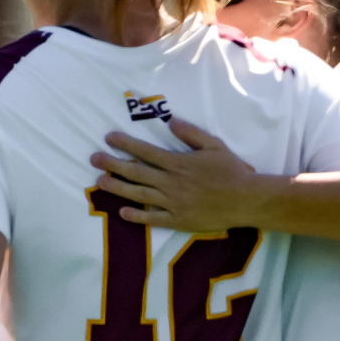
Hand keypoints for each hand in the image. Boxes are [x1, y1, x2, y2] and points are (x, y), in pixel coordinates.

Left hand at [89, 118, 263, 231]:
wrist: (246, 200)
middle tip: (93, 159)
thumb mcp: (214, 145)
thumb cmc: (232, 170)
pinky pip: (153, 218)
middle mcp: (171, 182)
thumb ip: (190, 133)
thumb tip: (171, 120)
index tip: (109, 138)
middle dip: (112, 164)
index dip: (125, 144)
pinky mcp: (178, 220)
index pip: (145, 151)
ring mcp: (173, 202)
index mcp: (178, 162)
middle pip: (136, 172)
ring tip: (100, 182)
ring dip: (117, 188)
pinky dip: (137, 216)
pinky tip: (122, 212)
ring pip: (139, 194)